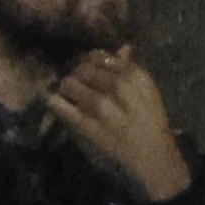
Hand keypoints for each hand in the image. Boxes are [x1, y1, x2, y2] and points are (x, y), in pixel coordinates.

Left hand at [41, 47, 191, 204]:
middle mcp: (116, 86)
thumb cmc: (151, 123)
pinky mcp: (84, 124)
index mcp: (134, 76)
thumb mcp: (149, 92)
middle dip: (77, 72)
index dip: (91, 60)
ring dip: (66, 87)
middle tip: (79, 81)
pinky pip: (58, 105)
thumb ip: (133, 69)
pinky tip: (55, 102)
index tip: (91, 68)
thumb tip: (122, 48)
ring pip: (68, 83)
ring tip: (71, 94)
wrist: (152, 157)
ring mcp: (98, 105)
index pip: (101, 56)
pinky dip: (53, 101)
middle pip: (82, 68)